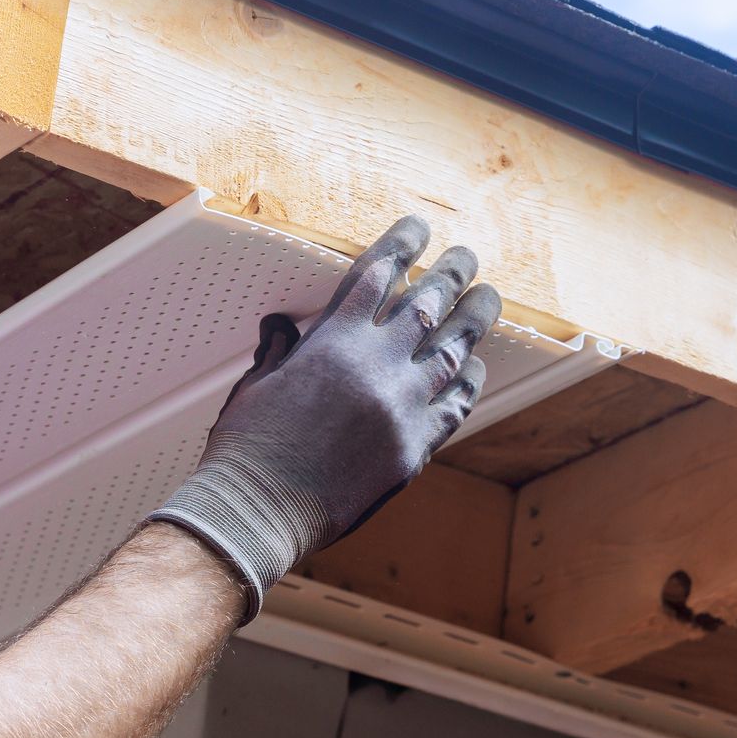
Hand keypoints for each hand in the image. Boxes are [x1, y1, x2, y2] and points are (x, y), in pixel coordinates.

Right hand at [150, 215, 500, 617]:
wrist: (260, 511)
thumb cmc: (248, 450)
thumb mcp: (256, 385)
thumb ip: (280, 351)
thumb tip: (282, 327)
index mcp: (333, 340)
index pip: (378, 274)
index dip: (403, 243)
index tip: (419, 227)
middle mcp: (376, 365)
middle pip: (427, 303)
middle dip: (451, 272)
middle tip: (467, 255)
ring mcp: (402, 407)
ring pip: (451, 350)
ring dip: (473, 319)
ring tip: (488, 298)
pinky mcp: (414, 447)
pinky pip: (454, 405)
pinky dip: (467, 381)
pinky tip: (475, 366)